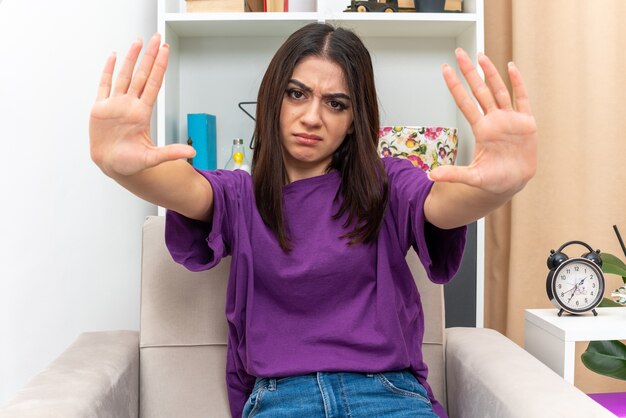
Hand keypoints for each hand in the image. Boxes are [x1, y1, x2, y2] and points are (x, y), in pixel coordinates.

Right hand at [89, 34, 194, 176]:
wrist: (111, 166)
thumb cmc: (131, 163)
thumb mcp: (152, 158)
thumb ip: (171, 153)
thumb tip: (192, 153)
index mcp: (141, 113)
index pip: (153, 84)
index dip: (159, 67)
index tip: (165, 52)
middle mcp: (130, 105)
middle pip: (141, 75)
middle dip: (149, 56)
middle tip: (156, 38)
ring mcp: (115, 105)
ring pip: (124, 76)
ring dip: (131, 58)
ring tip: (138, 41)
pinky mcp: (100, 109)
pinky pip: (104, 85)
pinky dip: (108, 71)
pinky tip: (114, 57)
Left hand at [429, 49, 536, 195]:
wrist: (515, 184)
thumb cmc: (493, 180)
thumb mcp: (473, 177)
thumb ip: (453, 174)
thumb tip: (430, 175)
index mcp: (481, 130)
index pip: (465, 102)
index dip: (455, 86)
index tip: (445, 70)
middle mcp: (493, 120)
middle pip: (479, 90)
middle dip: (470, 72)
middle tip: (459, 53)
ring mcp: (510, 119)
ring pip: (498, 90)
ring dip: (491, 73)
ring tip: (481, 55)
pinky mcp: (527, 122)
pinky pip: (522, 99)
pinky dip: (517, 83)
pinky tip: (510, 67)